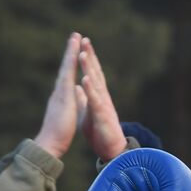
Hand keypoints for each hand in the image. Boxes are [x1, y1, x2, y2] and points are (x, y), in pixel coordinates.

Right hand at [34, 33, 80, 158]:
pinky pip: (68, 78)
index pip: (68, 75)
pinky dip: (71, 66)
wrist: (50, 143)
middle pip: (66, 67)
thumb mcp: (64, 115)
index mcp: (62, 96)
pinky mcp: (63, 97)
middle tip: (75, 34)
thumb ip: (66, 105)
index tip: (76, 48)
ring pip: (66, 68)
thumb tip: (67, 101)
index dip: (72, 62)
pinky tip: (76, 56)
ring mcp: (60, 92)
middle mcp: (60, 91)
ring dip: (71, 52)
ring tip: (76, 38)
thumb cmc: (58, 133)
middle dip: (71, 50)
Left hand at [76, 36, 127, 161]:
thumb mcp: (88, 112)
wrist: (112, 151)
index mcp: (98, 96)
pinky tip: (84, 79)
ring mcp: (104, 105)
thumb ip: (84, 99)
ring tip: (82, 54)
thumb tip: (78, 87)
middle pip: (96, 73)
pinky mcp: (103, 116)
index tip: (81, 44)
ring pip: (96, 83)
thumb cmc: (101, 133)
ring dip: (89, 68)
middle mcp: (103, 97)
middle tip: (84, 39)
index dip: (87, 59)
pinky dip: (90, 89)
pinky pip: (96, 100)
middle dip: (90, 56)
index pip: (92, 74)